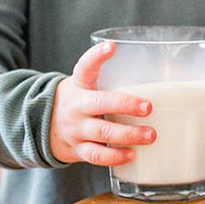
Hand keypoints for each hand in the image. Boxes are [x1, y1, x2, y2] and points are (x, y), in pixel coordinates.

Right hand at [49, 41, 155, 166]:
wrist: (41, 126)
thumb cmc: (78, 102)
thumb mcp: (86, 86)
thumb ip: (112, 81)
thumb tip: (162, 74)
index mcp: (80, 85)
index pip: (85, 67)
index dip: (96, 56)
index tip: (111, 47)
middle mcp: (77, 106)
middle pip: (100, 103)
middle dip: (125, 105)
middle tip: (148, 106)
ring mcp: (76, 129)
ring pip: (102, 132)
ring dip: (128, 134)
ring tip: (150, 135)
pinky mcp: (78, 149)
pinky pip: (96, 155)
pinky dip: (114, 157)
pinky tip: (132, 155)